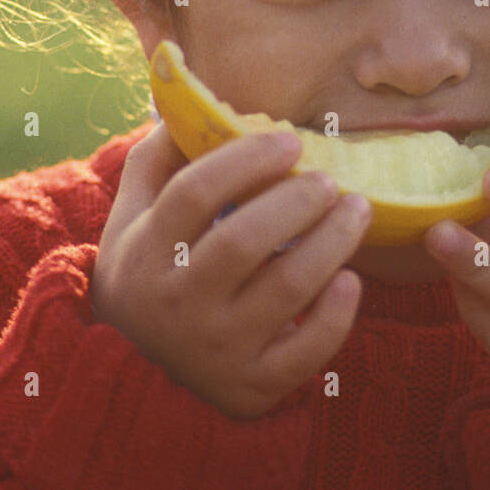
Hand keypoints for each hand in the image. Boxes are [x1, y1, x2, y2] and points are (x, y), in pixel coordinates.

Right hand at [91, 123, 371, 417]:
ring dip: (332, 241)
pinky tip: (350, 279)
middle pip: (243, 240)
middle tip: (329, 179)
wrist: (133, 373)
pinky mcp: (252, 387)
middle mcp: (178, 303)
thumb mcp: (131, 216)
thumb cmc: (146, 272)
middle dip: (297, 200)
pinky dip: (336, 315)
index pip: (194, 193)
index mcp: (147, 252)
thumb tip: (196, 102)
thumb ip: (157, 157)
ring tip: (357, 210)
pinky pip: (305, 352)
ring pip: (286, 289)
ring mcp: (216, 349)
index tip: (289, 140)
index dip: (245, 159)